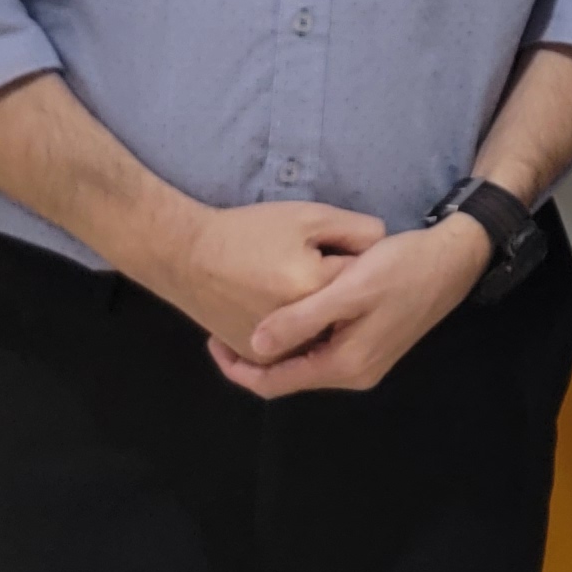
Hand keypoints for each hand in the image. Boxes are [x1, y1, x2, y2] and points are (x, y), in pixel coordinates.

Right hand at [138, 198, 383, 354]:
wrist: (185, 255)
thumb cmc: (248, 232)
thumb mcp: (310, 216)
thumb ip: (357, 231)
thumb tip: (385, 248)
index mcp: (312, 292)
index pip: (361, 281)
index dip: (359, 261)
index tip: (347, 250)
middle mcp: (294, 331)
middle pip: (341, 316)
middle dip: (342, 295)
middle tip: (326, 270)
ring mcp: (271, 350)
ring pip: (319, 339)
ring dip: (325, 319)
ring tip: (310, 286)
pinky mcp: (252, 355)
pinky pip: (290, 349)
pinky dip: (301, 331)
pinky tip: (293, 304)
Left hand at [213, 217, 496, 397]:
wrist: (454, 258)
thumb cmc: (401, 268)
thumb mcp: (348, 289)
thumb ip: (301, 320)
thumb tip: (253, 348)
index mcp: (345, 365)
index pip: (275, 384)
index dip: (237, 370)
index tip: (211, 341)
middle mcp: (354, 373)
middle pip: (289, 376)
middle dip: (254, 357)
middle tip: (225, 323)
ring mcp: (365, 361)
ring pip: (305, 361)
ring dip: (277, 344)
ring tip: (250, 313)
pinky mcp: (371, 343)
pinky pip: (322, 349)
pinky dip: (298, 335)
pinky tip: (290, 308)